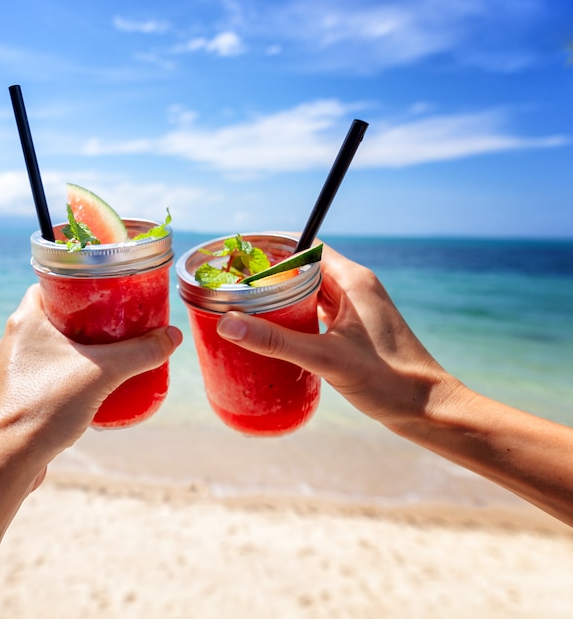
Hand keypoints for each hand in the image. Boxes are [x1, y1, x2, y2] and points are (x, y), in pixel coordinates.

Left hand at [0, 284, 182, 463]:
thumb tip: (173, 336)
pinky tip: (85, 390)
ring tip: (104, 358)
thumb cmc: (47, 405)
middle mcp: (11, 341)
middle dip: (81, 322)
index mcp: (24, 320)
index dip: (76, 287)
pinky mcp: (13, 398)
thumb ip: (140, 353)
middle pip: (50, 318)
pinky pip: (41, 376)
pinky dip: (62, 377)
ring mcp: (9, 371)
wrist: (9, 458)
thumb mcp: (103, 373)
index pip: (49, 286)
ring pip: (45, 349)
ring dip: (71, 351)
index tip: (102, 294)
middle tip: (112, 326)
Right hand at [215, 245, 449, 427]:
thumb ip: (275, 340)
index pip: (306, 247)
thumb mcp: (325, 358)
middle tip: (232, 286)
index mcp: (353, 280)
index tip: (239, 259)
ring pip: (309, 291)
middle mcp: (355, 287)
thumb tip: (227, 324)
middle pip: (304, 267)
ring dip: (280, 296)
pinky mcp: (355, 329)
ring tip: (245, 307)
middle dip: (269, 275)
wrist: (428, 409)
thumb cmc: (388, 380)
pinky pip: (317, 311)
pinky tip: (274, 333)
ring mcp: (356, 308)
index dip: (272, 249)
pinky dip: (294, 316)